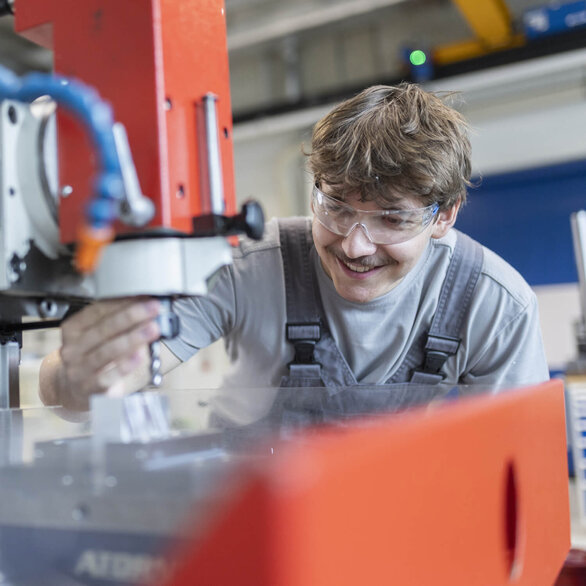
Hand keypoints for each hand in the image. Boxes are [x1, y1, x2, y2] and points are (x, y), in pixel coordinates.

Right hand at [40, 298, 161, 409]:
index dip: (121, 302)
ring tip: (152, 329)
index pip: (97, 311)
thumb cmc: (91, 357)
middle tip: (152, 308)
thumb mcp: (97, 336)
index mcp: (73, 329)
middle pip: (103, 329)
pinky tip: (139, 356)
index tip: (142, 295)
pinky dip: (125, 365)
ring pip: (106, 351)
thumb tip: (144, 303)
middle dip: (131, 316)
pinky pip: (108, 376)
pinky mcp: (90, 389)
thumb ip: (117, 321)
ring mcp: (79, 369)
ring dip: (133, 338)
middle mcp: (72, 349)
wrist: (73, 390)